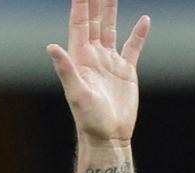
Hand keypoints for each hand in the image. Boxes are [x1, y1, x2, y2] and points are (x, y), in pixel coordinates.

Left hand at [48, 0, 150, 144]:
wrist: (109, 136)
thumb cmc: (89, 119)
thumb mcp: (76, 93)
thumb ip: (65, 69)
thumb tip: (51, 47)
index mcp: (80, 57)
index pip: (79, 23)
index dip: (80, 4)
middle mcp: (93, 55)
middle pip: (94, 20)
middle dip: (95, 1)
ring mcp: (110, 62)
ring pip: (110, 28)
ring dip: (111, 9)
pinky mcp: (126, 71)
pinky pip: (132, 47)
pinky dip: (139, 33)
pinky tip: (144, 19)